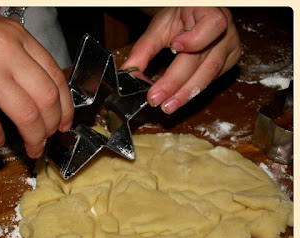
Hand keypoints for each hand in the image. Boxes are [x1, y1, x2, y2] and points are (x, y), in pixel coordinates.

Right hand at [0, 14, 73, 157]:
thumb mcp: (1, 38)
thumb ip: (21, 60)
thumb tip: (40, 96)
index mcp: (19, 39)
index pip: (54, 77)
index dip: (65, 107)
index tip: (64, 123)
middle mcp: (8, 53)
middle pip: (46, 98)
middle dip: (51, 126)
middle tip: (46, 138)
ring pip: (28, 114)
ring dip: (34, 138)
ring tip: (32, 147)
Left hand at [122, 7, 240, 113]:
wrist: (195, 14)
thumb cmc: (179, 16)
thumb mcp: (160, 26)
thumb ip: (144, 49)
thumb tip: (129, 74)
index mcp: (211, 11)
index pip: (212, 25)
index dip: (195, 40)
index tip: (174, 46)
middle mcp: (225, 30)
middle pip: (205, 61)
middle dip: (178, 84)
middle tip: (157, 98)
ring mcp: (230, 47)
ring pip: (209, 76)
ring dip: (185, 94)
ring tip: (167, 105)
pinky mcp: (229, 62)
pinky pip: (211, 81)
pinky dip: (192, 90)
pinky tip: (178, 97)